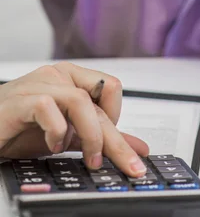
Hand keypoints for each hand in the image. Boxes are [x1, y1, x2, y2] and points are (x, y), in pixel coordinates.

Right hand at [0, 62, 148, 176]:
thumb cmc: (21, 127)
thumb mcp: (68, 134)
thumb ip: (100, 136)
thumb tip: (137, 148)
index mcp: (72, 77)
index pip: (111, 88)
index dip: (117, 117)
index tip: (112, 143)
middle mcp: (58, 76)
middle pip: (99, 101)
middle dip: (116, 140)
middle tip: (128, 165)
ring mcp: (39, 85)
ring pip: (80, 100)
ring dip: (90, 135)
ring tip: (88, 158)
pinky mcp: (21, 101)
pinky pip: (47, 108)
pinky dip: (56, 131)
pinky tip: (53, 145)